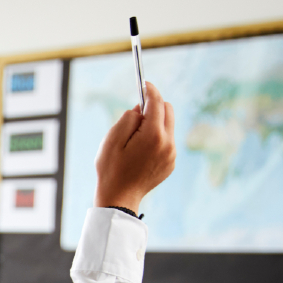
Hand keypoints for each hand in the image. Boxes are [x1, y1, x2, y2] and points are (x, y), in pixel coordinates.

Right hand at [95, 82, 175, 210]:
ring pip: (168, 126)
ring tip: (134, 137)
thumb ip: (127, 119)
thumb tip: (139, 109)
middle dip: (154, 106)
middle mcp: (168, 143)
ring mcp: (172, 154)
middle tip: (136, 113)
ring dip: (155, 123)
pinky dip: (157, 137)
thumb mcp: (111, 140)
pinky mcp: (171, 162)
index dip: (150, 90)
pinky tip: (140, 150)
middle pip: (168, 110)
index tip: (145, 83)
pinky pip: (167, 141)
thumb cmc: (111, 170)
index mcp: (153, 136)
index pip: (157, 103)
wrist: (119, 199)